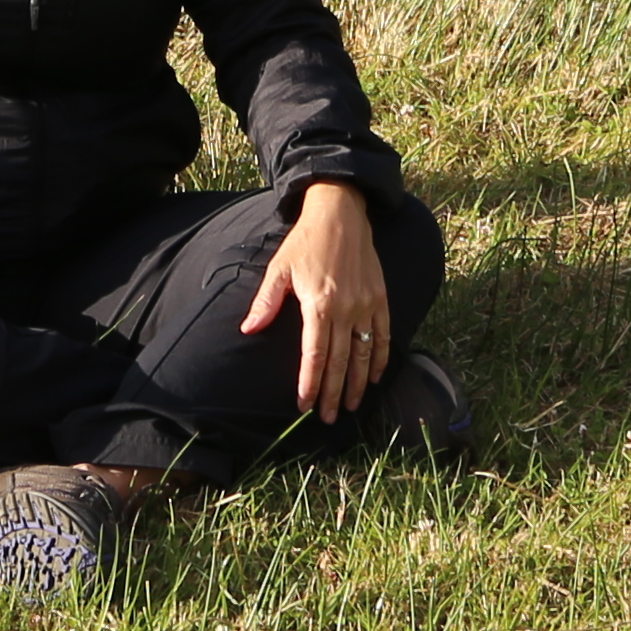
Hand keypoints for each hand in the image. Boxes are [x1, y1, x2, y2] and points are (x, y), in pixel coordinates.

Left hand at [238, 180, 391, 420]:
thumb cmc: (305, 241)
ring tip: (351, 407)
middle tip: (326, 418)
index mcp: (318, 305)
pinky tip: (375, 377)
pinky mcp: (380, 298)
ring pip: (363, 354)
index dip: (310, 384)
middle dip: (332, 394)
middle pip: (339, 362)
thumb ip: (266, 302)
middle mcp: (345, 309)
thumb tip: (248, 329)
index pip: (314, 356)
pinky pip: (382, 335)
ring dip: (357, 384)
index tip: (304, 405)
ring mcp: (366, 305)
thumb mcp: (279, 268)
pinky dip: (379, 358)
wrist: (340, 212)